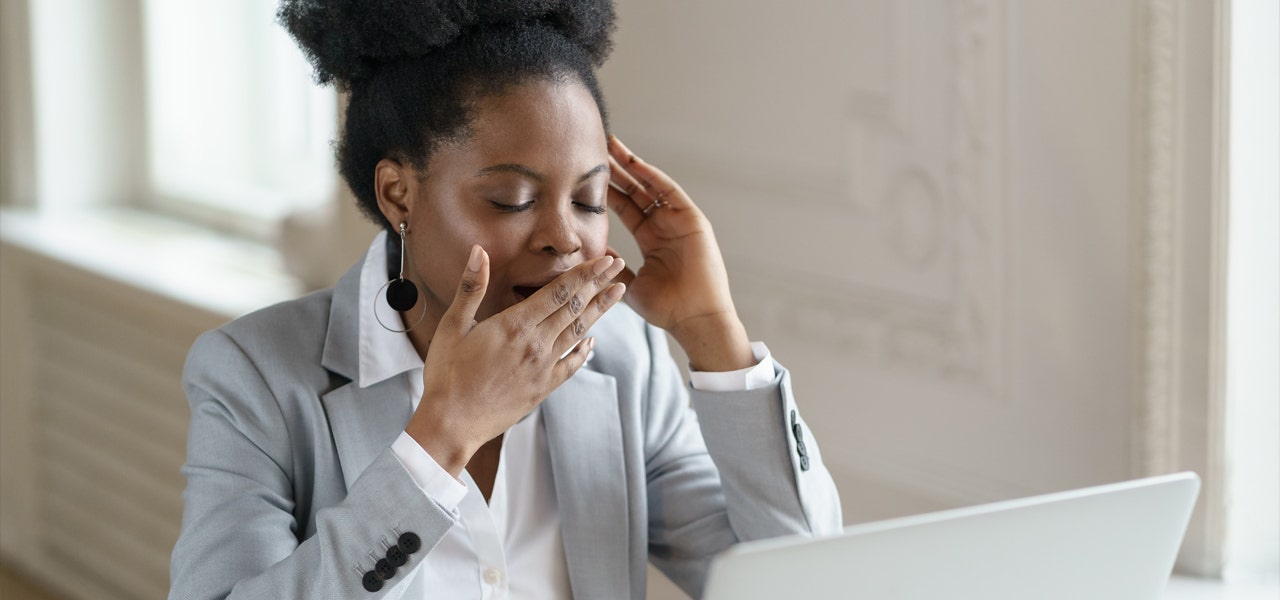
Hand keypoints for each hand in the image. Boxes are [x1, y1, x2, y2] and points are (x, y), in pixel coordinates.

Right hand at [404, 246, 627, 475]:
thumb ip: (471, 288)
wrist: (452, 424)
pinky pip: (571, 365)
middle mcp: (536, 345)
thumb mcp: (452, 326)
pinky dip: (584, 350)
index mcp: (515, 325)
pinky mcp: (543, 388)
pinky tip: (592, 341)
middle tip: (619, 265)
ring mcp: (543, 368)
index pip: (559, 291)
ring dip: (599, 310)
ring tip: (618, 292)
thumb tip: (479, 252)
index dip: (585, 273)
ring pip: (578, 332)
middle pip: (575, 307)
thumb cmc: (446, 375)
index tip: (604, 259)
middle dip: (599, 283)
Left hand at [605, 135, 753, 371]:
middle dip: (616, 171)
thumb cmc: (665, 309)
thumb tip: (589, 248)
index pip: (626, 208)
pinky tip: (634, 163)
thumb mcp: (628, 284)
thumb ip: (611, 265)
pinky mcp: (692, 220)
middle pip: (637, 191)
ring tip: (611, 145)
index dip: (607, 191)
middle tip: (595, 149)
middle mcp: (665, 226)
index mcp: (652, 240)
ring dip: (631, 166)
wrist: (693, 319)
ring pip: (651, 186)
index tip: (585, 175)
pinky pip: (670, 192)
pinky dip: (652, 176)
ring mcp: (679, 221)